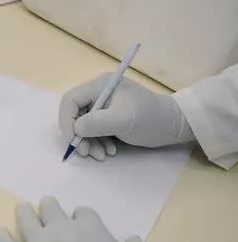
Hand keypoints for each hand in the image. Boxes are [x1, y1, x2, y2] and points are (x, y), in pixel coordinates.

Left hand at [0, 196, 150, 241]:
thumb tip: (132, 240)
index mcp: (90, 228)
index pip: (82, 213)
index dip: (80, 218)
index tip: (79, 224)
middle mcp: (62, 231)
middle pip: (50, 209)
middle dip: (49, 208)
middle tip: (45, 207)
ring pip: (26, 219)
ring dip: (24, 212)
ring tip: (21, 209)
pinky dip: (1, 238)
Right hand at [59, 74, 194, 160]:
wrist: (174, 125)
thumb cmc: (150, 118)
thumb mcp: (124, 120)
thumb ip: (97, 123)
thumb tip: (76, 128)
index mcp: (99, 86)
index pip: (70, 101)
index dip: (67, 121)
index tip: (73, 141)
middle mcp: (98, 93)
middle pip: (74, 115)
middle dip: (79, 136)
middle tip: (86, 152)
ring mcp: (103, 106)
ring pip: (82, 126)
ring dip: (88, 143)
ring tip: (102, 155)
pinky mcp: (108, 118)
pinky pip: (93, 132)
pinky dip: (97, 143)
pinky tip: (109, 151)